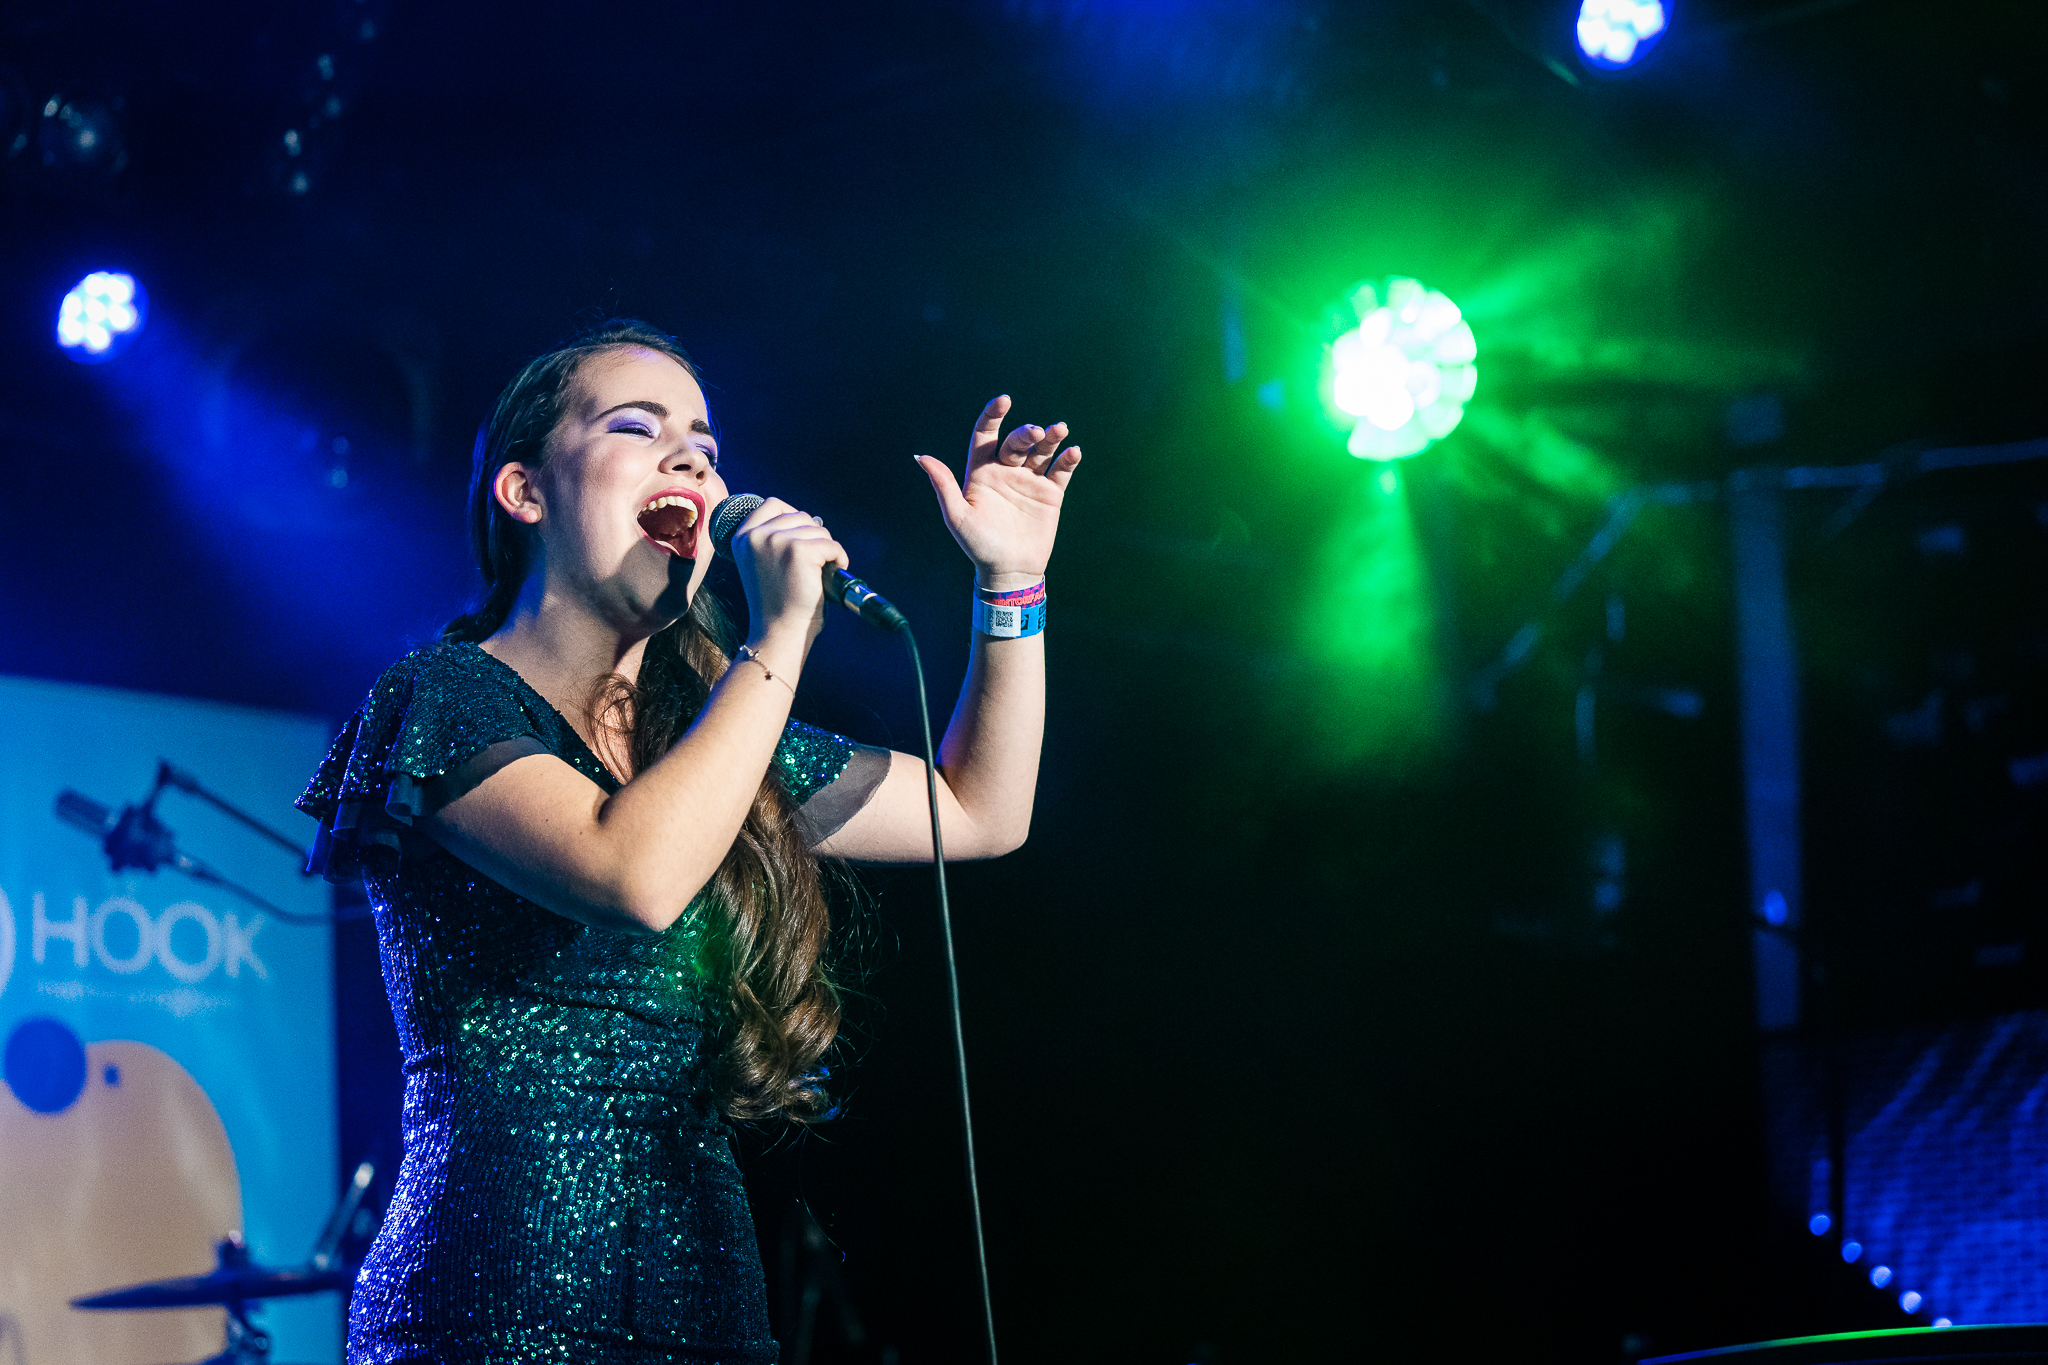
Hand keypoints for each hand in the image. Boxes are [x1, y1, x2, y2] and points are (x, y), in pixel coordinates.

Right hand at [730, 498, 847, 658]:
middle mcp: (756, 535)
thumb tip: (812, 520)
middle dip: (813, 537)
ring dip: (826, 550)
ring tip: (818, 573)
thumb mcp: (763, 563)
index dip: (793, 517)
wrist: (778, 632)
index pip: (773, 504)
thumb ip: (773, 540)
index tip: (802, 539)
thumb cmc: (776, 603)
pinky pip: (831, 544)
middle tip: (812, 565)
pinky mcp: (799, 550)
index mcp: (742, 536)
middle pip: (799, 515)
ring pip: (818, 529)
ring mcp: (777, 541)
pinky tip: (831, 574)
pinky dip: (838, 558)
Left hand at [914, 396, 1080, 590]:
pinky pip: (1061, 471)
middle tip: (1034, 432)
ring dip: (1051, 438)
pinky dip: (1068, 460)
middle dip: (1025, 433)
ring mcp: (1029, 481)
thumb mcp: (957, 517)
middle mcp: (1006, 471)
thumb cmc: (978, 546)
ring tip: (1060, 429)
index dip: (992, 415)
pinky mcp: (1051, 494)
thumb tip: (921, 457)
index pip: (986, 434)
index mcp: (981, 472)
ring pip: (1041, 451)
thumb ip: (943, 485)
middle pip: (1016, 441)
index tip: (1003, 400)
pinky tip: (1074, 451)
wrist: (1009, 572)